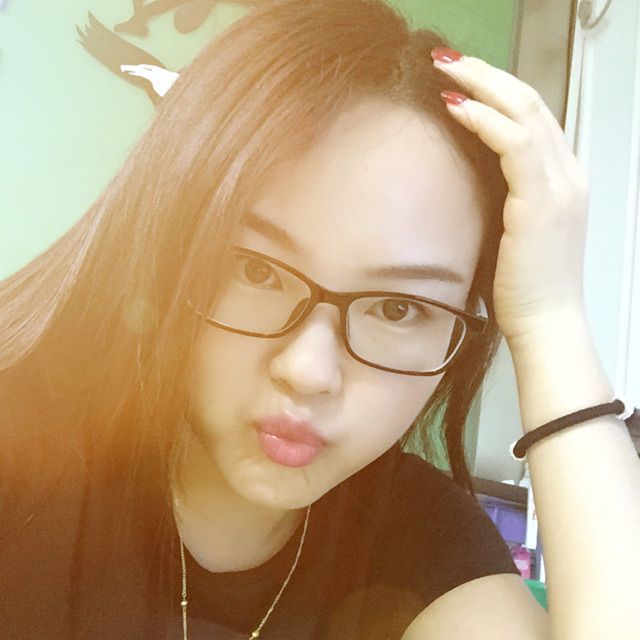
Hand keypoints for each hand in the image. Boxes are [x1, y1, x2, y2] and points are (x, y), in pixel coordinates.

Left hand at [431, 49, 590, 345]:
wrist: (546, 323)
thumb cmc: (524, 286)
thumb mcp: (514, 231)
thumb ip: (501, 199)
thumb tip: (466, 178)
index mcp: (561, 180)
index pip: (532, 117)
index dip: (495, 91)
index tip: (458, 78)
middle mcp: (567, 174)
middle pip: (530, 102)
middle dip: (485, 73)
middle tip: (446, 58)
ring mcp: (559, 185)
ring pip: (524, 111)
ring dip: (481, 84)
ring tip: (444, 70)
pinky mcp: (540, 203)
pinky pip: (515, 145)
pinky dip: (484, 121)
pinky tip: (455, 108)